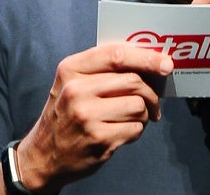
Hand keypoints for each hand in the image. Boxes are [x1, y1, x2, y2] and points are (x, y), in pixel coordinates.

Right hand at [15, 43, 173, 191]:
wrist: (43, 155)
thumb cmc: (66, 113)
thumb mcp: (73, 82)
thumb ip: (103, 69)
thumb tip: (150, 61)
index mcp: (71, 69)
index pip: (116, 55)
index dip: (146, 57)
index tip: (166, 63)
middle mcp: (76, 90)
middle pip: (133, 81)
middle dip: (150, 92)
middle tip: (153, 101)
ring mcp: (86, 116)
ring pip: (138, 106)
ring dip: (144, 113)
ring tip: (136, 118)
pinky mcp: (97, 139)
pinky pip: (135, 129)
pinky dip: (137, 130)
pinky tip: (125, 131)